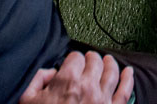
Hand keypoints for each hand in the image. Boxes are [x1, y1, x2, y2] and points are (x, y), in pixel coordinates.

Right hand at [18, 51, 133, 103]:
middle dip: (91, 59)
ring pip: (112, 72)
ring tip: (108, 61)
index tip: (72, 64)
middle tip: (89, 60)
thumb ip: (37, 79)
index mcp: (67, 81)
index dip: (73, 59)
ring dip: (110, 63)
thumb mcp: (27, 100)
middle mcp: (88, 87)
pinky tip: (129, 72)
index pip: (76, 57)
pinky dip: (128, 79)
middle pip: (95, 61)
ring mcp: (102, 100)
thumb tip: (50, 73)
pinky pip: (125, 92)